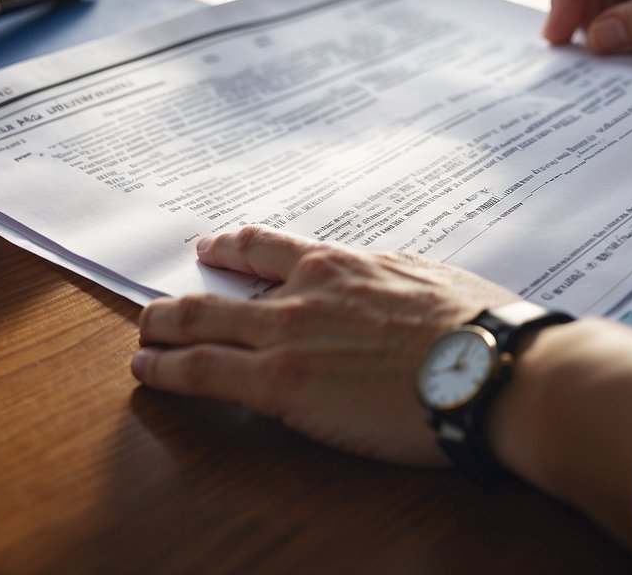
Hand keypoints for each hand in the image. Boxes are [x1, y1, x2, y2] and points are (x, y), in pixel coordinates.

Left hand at [131, 225, 520, 465]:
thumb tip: (381, 288)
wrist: (489, 368)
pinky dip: (165, 370)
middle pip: (222, 288)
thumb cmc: (477, 327)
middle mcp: (305, 292)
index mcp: (342, 265)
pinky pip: (202, 372)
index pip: (269, 247)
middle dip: (184, 298)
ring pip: (198, 324)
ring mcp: (287, 335)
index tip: (214, 247)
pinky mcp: (280, 383)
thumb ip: (385, 282)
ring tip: (142, 337)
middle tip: (160, 303)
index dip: (233, 247)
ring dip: (161, 329)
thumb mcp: (427, 280)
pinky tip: (146, 371)